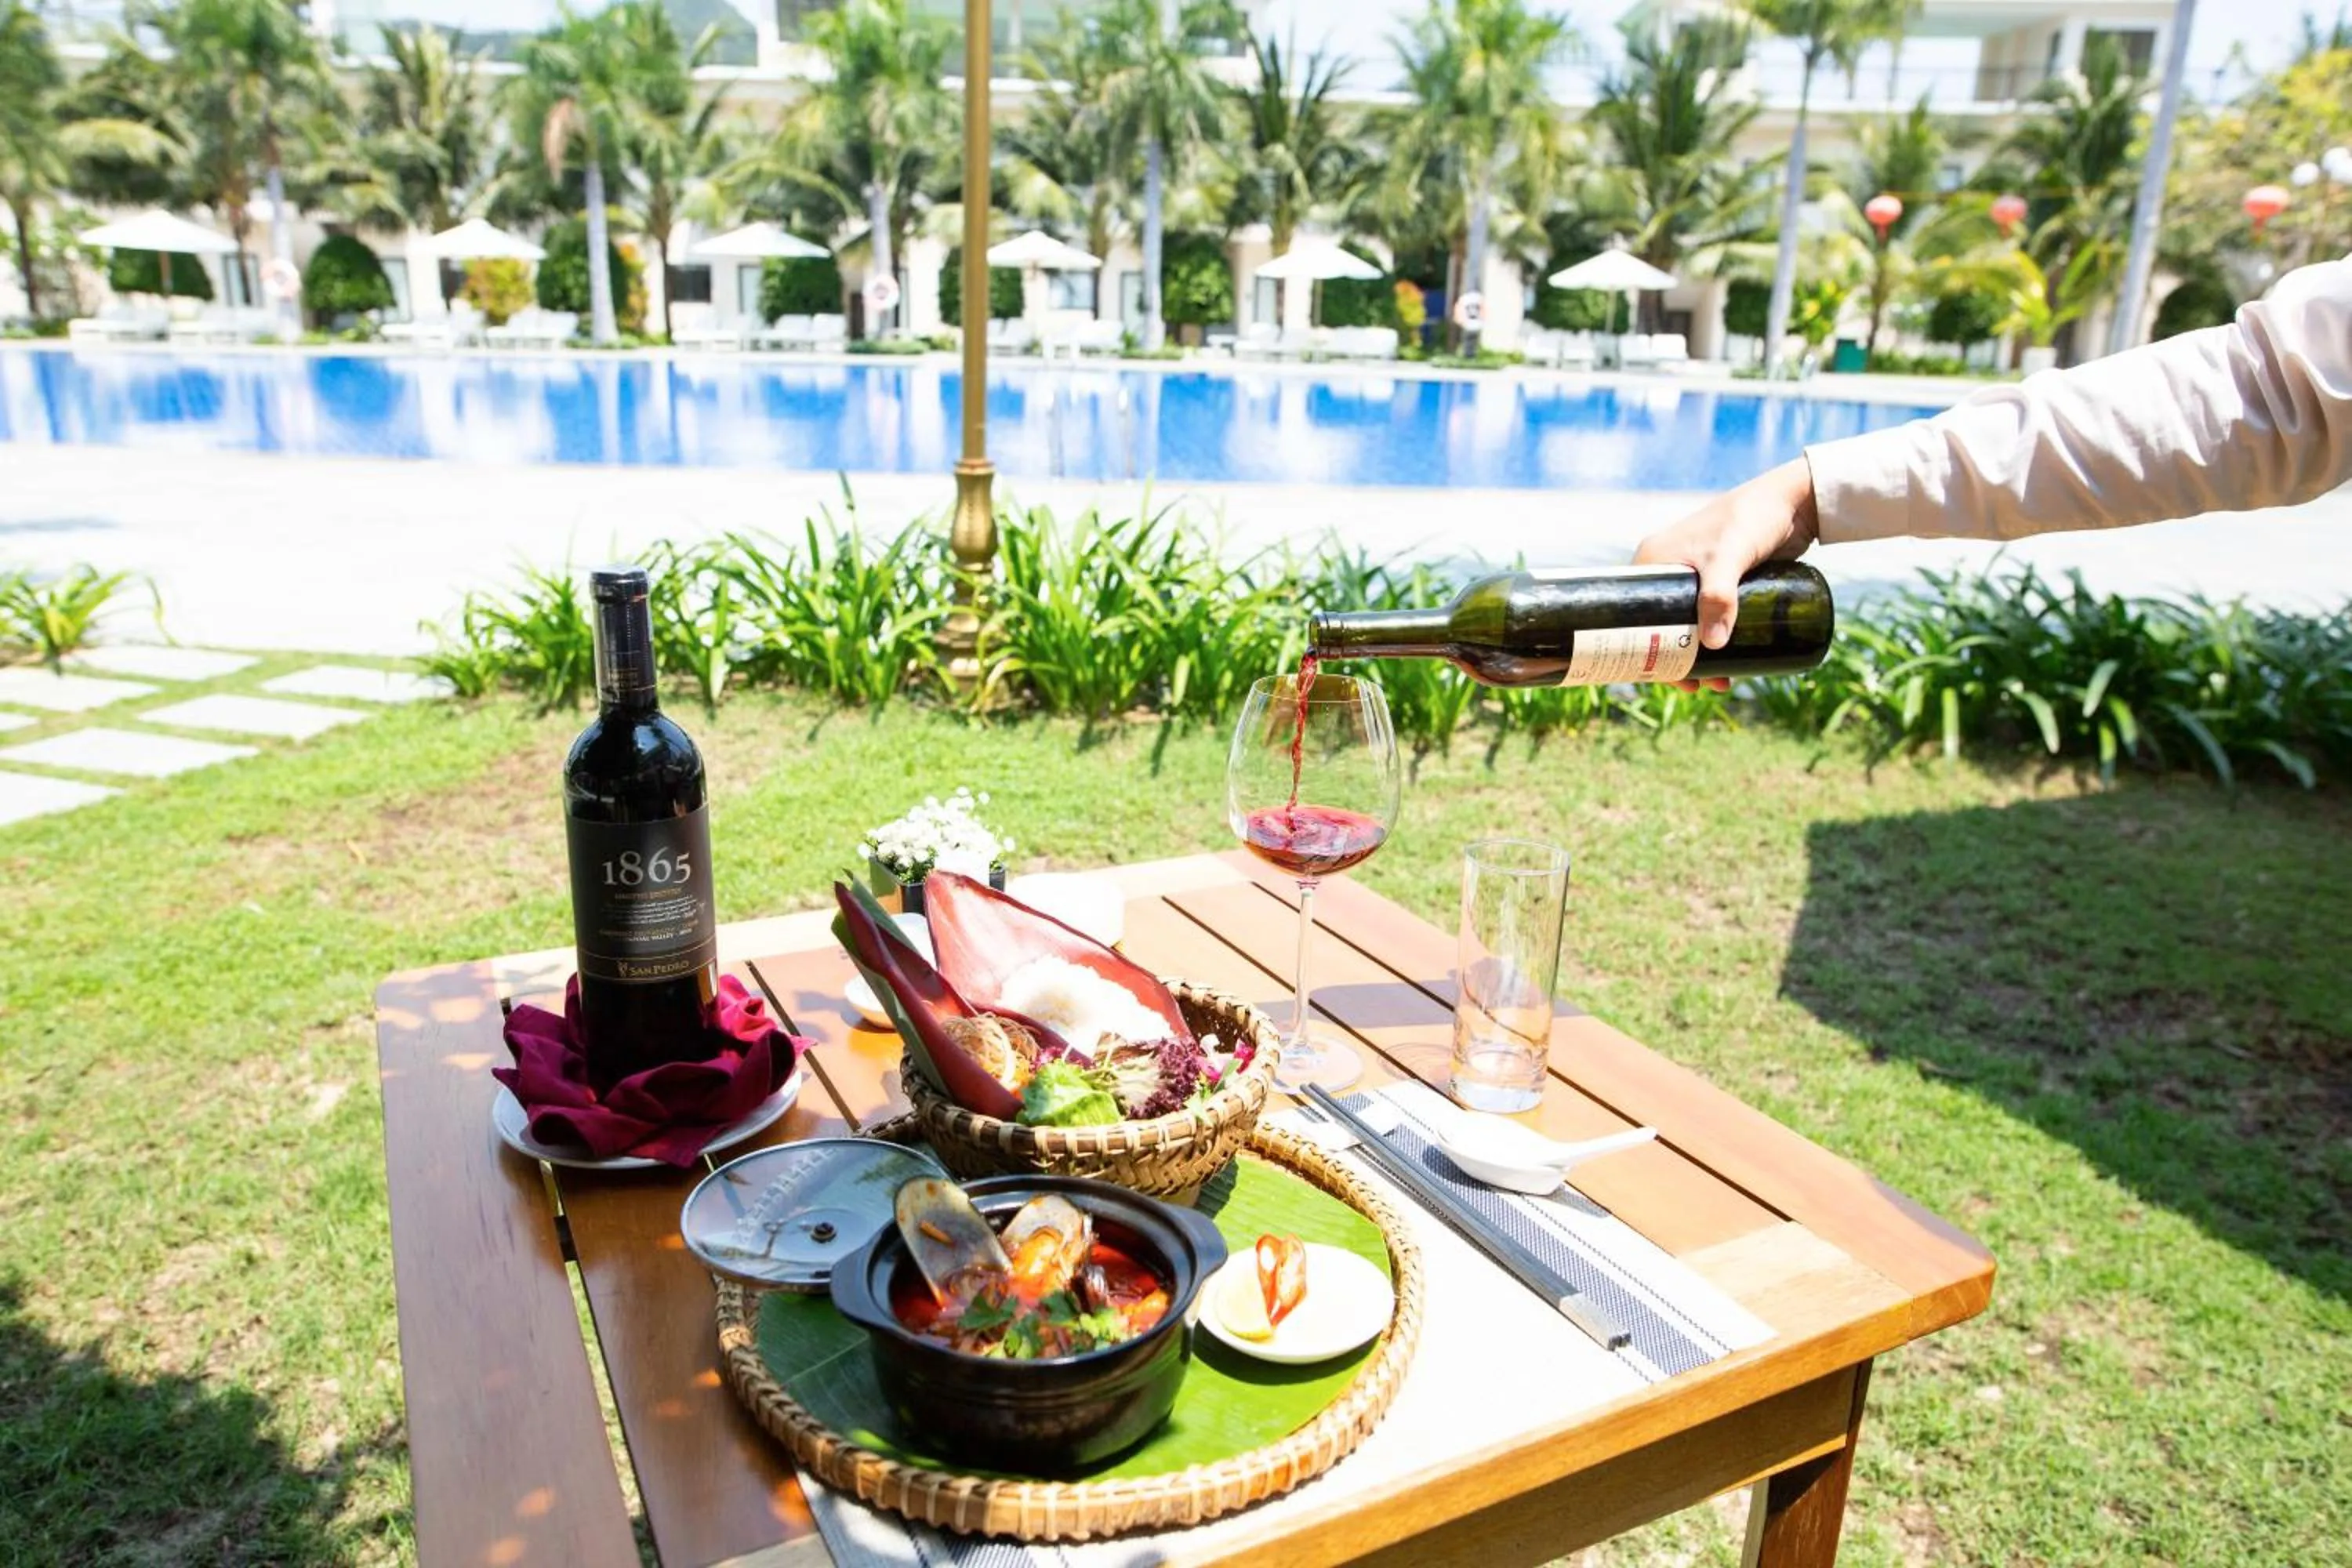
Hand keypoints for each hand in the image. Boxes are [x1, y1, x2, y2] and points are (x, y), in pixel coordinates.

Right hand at [1632, 458, 1821, 690]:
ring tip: (1721, 682)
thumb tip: (1713, 647)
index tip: (1665, 678)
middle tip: (1699, 686)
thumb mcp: (1730, 557)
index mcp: (1653, 559)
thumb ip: (1719, 596)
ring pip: (1688, 625)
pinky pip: (1709, 618)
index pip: (1635, 613)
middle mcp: (1669, 568)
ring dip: (1699, 656)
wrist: (1793, 501)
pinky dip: (1714, 641)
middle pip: (1662, 625)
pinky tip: (1729, 661)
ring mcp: (1696, 575)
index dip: (1644, 648)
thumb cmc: (1753, 519)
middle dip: (1677, 659)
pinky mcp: (1721, 581)